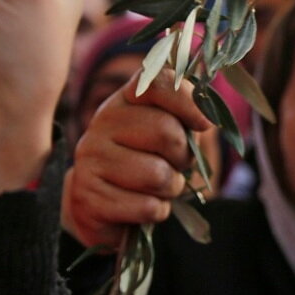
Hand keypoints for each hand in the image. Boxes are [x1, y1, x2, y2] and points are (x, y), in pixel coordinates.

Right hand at [62, 72, 210, 248]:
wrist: (105, 209)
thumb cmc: (148, 165)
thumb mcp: (170, 135)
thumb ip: (187, 117)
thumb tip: (206, 116)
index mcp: (125, 99)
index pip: (159, 83)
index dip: (188, 101)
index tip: (203, 123)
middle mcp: (102, 122)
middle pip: (166, 132)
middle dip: (183, 157)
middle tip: (174, 166)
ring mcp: (90, 159)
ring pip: (157, 175)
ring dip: (170, 188)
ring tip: (158, 188)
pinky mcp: (88, 198)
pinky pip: (146, 207)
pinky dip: (156, 212)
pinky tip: (141, 206)